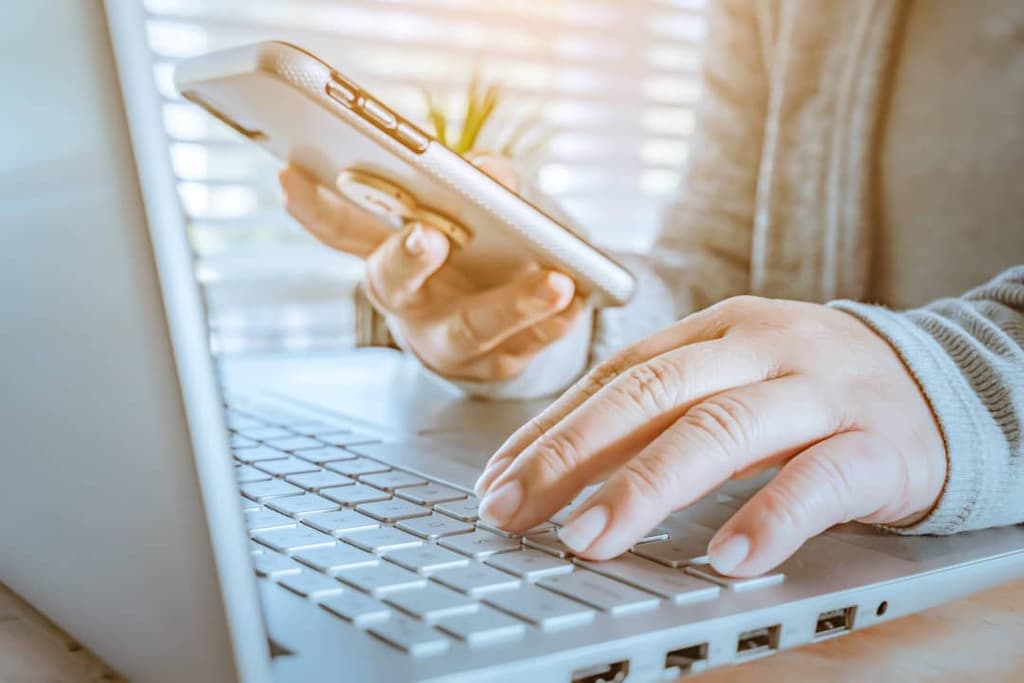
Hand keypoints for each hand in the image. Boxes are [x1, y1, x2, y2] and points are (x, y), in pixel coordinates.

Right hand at [279, 155, 583, 381]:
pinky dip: (554, 323)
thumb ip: (481, 179)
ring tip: (556, 280)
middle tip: (427, 235)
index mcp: (389, 253)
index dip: (313, 207)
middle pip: (392, 284)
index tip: (294, 175)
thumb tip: (488, 172)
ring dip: (513, 302)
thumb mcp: (481, 203)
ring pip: (471, 328)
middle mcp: (410, 301)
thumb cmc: (489, 242)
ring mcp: (450, 340)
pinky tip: (580, 301)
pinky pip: (526, 347)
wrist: (525, 309)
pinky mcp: (496, 365)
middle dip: (406, 258)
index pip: (340, 228)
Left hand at [474, 296, 946, 575]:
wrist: (939, 383)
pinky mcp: (877, 443)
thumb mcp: (733, 377)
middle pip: (650, 393)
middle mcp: (760, 349)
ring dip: (646, 486)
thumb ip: (662, 410)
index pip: (615, 376)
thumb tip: (563, 464)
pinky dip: (768, 518)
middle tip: (513, 507)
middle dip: (571, 452)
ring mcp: (818, 391)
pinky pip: (818, 480)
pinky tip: (727, 560)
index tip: (498, 479)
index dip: (551, 428)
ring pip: (720, 429)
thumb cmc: (811, 388)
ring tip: (588, 537)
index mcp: (715, 331)